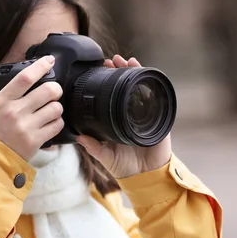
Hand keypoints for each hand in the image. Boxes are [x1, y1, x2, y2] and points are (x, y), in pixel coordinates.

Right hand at [0, 56, 63, 159]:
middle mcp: (15, 112)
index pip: (25, 78)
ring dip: (57, 108)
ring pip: (56, 108)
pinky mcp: (36, 140)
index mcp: (2, 101)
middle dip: (56, 89)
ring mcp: (27, 126)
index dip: (40, 66)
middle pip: (47, 90)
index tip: (50, 60)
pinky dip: (57, 123)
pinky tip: (50, 124)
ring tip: (51, 110)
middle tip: (54, 92)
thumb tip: (0, 83)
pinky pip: (57, 125)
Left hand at [77, 55, 172, 177]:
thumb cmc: (125, 167)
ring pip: (141, 88)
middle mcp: (131, 114)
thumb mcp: (105, 156)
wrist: (145, 177)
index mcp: (117, 120)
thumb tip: (77, 136)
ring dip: (136, 73)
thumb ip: (93, 147)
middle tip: (114, 60)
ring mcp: (146, 114)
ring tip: (129, 61)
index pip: (113, 94)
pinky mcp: (159, 119)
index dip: (109, 81)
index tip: (102, 68)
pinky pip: (156, 99)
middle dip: (122, 71)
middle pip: (127, 86)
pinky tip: (146, 76)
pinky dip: (152, 86)